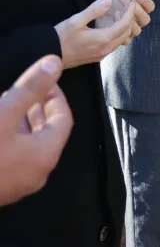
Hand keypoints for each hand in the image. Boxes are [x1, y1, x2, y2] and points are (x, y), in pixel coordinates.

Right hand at [0, 56, 72, 204]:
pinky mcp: (0, 185)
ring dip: (22, 123)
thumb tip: (54, 62)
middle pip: (47, 133)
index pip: (64, 119)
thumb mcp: (4, 114)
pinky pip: (12, 157)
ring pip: (28, 146)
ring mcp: (16, 183)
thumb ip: (30, 89)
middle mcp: (36, 172)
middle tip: (29, 88)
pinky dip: (9, 138)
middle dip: (38, 107)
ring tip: (9, 103)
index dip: (56, 96)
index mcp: (45, 155)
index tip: (46, 79)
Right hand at [55, 0, 137, 68]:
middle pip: (126, 33)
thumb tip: (109, 0)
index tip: (131, 2)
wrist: (49, 56)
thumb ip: (94, 10)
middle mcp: (106, 49)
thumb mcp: (76, 21)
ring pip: (120, 40)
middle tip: (125, 7)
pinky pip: (113, 45)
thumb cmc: (61, 37)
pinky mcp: (97, 58)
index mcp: (103, 39)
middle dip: (129, 20)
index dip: (130, 12)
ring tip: (117, 15)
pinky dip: (116, 34)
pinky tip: (108, 27)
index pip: (124, 24)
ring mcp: (102, 55)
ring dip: (122, 27)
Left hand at [95, 0, 154, 39]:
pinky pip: (126, 39)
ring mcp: (131, 30)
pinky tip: (114, 27)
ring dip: (129, 23)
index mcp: (141, 8)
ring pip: (136, 30)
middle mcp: (138, 20)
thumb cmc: (112, 0)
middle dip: (138, 13)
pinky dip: (121, 34)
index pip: (150, 7)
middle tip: (130, 6)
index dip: (146, 2)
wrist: (97, 12)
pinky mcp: (121, 38)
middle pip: (146, 20)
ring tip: (118, 16)